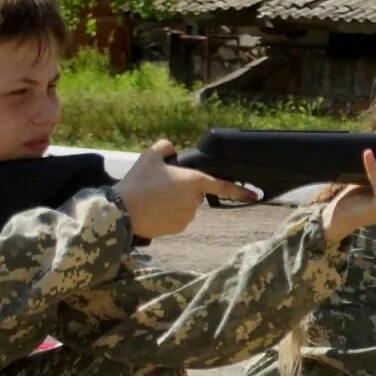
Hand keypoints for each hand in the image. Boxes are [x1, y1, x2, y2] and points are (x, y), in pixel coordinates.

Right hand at [113, 139, 254, 239]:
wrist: (121, 212)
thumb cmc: (137, 183)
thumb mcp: (149, 157)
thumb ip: (165, 147)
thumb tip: (171, 148)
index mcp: (192, 181)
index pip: (221, 186)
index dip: (239, 190)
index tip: (254, 194)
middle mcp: (194, 201)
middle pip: (195, 193)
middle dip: (183, 189)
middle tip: (160, 186)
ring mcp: (187, 216)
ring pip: (186, 206)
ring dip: (174, 202)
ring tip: (153, 198)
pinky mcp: (178, 228)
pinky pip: (178, 218)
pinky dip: (168, 214)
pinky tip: (153, 210)